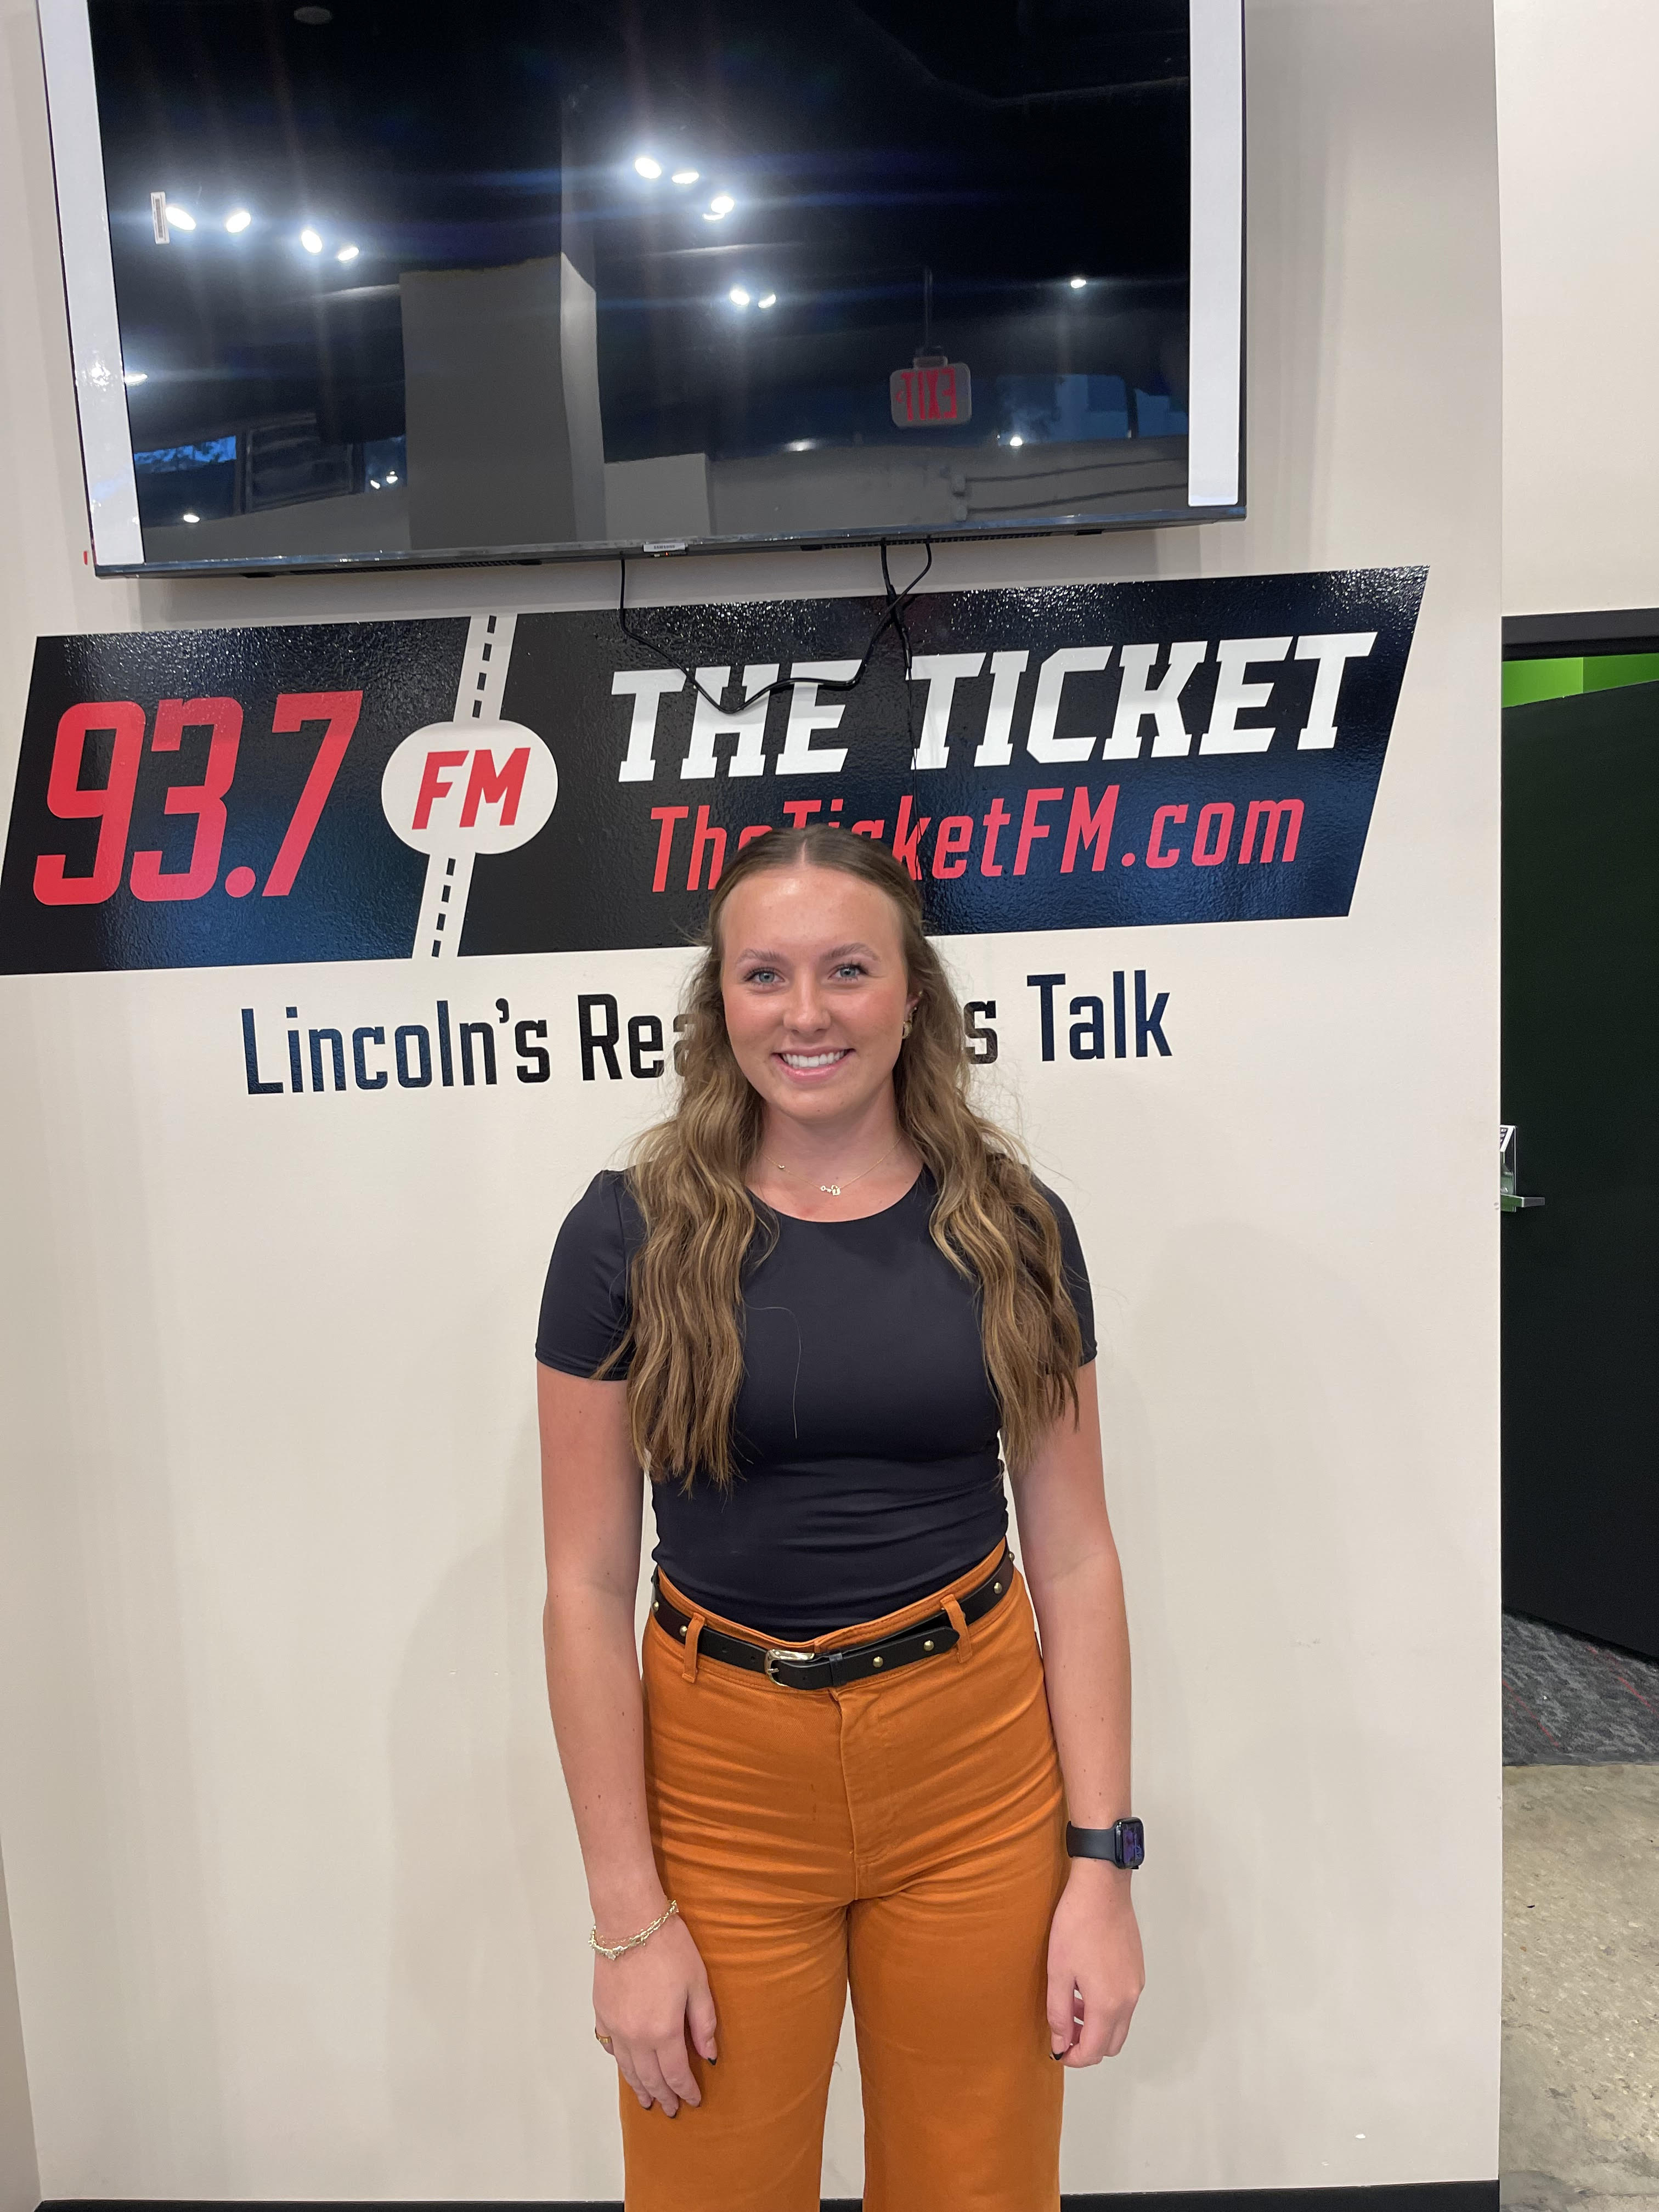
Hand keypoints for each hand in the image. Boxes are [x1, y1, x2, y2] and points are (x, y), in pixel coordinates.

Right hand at [594, 1912, 716, 2116]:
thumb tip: (709, 2056)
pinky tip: (625, 2064)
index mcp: (663, 2032)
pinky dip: (619, 2060)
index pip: (676, 2073)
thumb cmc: (669, 1947)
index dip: (685, 2090)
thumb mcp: (697, 1983)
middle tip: (669, 2110)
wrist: (630, 1921)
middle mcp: (636, 2037)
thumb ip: (703, 2023)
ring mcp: (614, 2026)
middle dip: (662, 2095)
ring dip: (638, 2086)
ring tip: (646, 2100)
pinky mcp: (600, 2012)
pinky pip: (609, 2046)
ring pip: (627, 2068)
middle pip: (650, 2077)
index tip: (694, 2101)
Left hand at [1046, 1859, 1143, 2064]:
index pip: (1094, 2051)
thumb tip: (1060, 2044)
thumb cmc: (1077, 1925)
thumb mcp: (1058, 1971)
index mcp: (1108, 2004)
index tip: (1057, 2050)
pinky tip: (1084, 1986)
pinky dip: (1106, 2008)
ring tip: (1070, 2005)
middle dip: (1088, 2046)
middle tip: (1063, 2032)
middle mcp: (1128, 2000)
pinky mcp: (1137, 1970)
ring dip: (1097, 2026)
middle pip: (1112, 2044)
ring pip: (1119, 2024)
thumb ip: (1059, 2013)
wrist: (1102, 1888)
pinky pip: (1124, 2004)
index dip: (1073, 2058)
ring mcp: (1136, 1985)